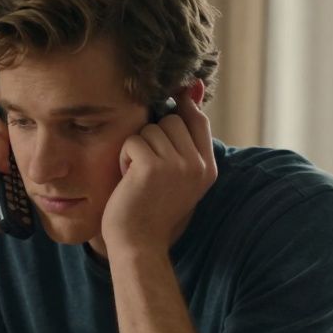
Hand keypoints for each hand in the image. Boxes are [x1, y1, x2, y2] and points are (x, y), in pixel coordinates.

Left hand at [100, 82, 215, 257]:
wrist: (138, 245)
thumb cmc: (152, 210)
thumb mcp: (178, 175)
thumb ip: (187, 138)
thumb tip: (194, 87)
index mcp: (208, 168)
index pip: (198, 120)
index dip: (181, 107)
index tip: (167, 106)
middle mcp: (198, 165)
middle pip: (173, 119)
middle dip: (153, 136)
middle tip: (147, 167)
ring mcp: (178, 165)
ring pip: (151, 129)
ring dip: (138, 148)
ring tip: (138, 176)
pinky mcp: (152, 167)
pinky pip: (133, 141)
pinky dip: (124, 158)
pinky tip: (128, 180)